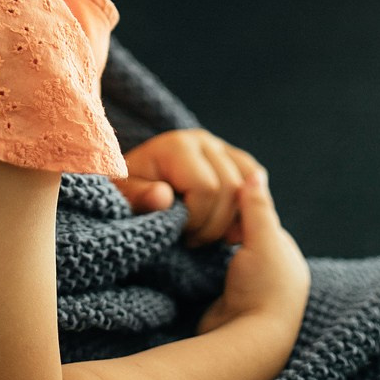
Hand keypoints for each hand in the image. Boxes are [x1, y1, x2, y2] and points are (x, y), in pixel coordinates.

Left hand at [112, 128, 266, 246]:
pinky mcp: (232, 156)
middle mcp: (203, 140)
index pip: (206, 188)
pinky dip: (246, 205)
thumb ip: (139, 197)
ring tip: (205, 232)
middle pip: (231, 189)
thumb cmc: (130, 189)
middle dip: (213, 224)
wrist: (137, 177)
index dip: (196, 219)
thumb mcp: (125, 195)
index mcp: (177, 145)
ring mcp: (220, 146)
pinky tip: (228, 226)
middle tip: (191, 238)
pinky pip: (255, 178)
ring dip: (230, 219)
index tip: (178, 231)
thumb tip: (162, 196)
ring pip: (248, 186)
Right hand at [195, 169, 309, 336]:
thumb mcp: (263, 240)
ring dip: (213, 247)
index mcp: (289, 259)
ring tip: (193, 233)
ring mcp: (253, 295)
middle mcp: (276, 277)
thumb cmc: (263, 290)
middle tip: (200, 212)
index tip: (217, 194)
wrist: (248, 344)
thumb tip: (254, 173)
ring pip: (229, 258)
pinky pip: (216, 276)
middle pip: (245, 239)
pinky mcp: (231, 308)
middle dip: (225, 226)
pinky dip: (206, 266)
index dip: (240, 205)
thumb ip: (257, 208)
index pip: (262, 220)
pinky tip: (191, 257)